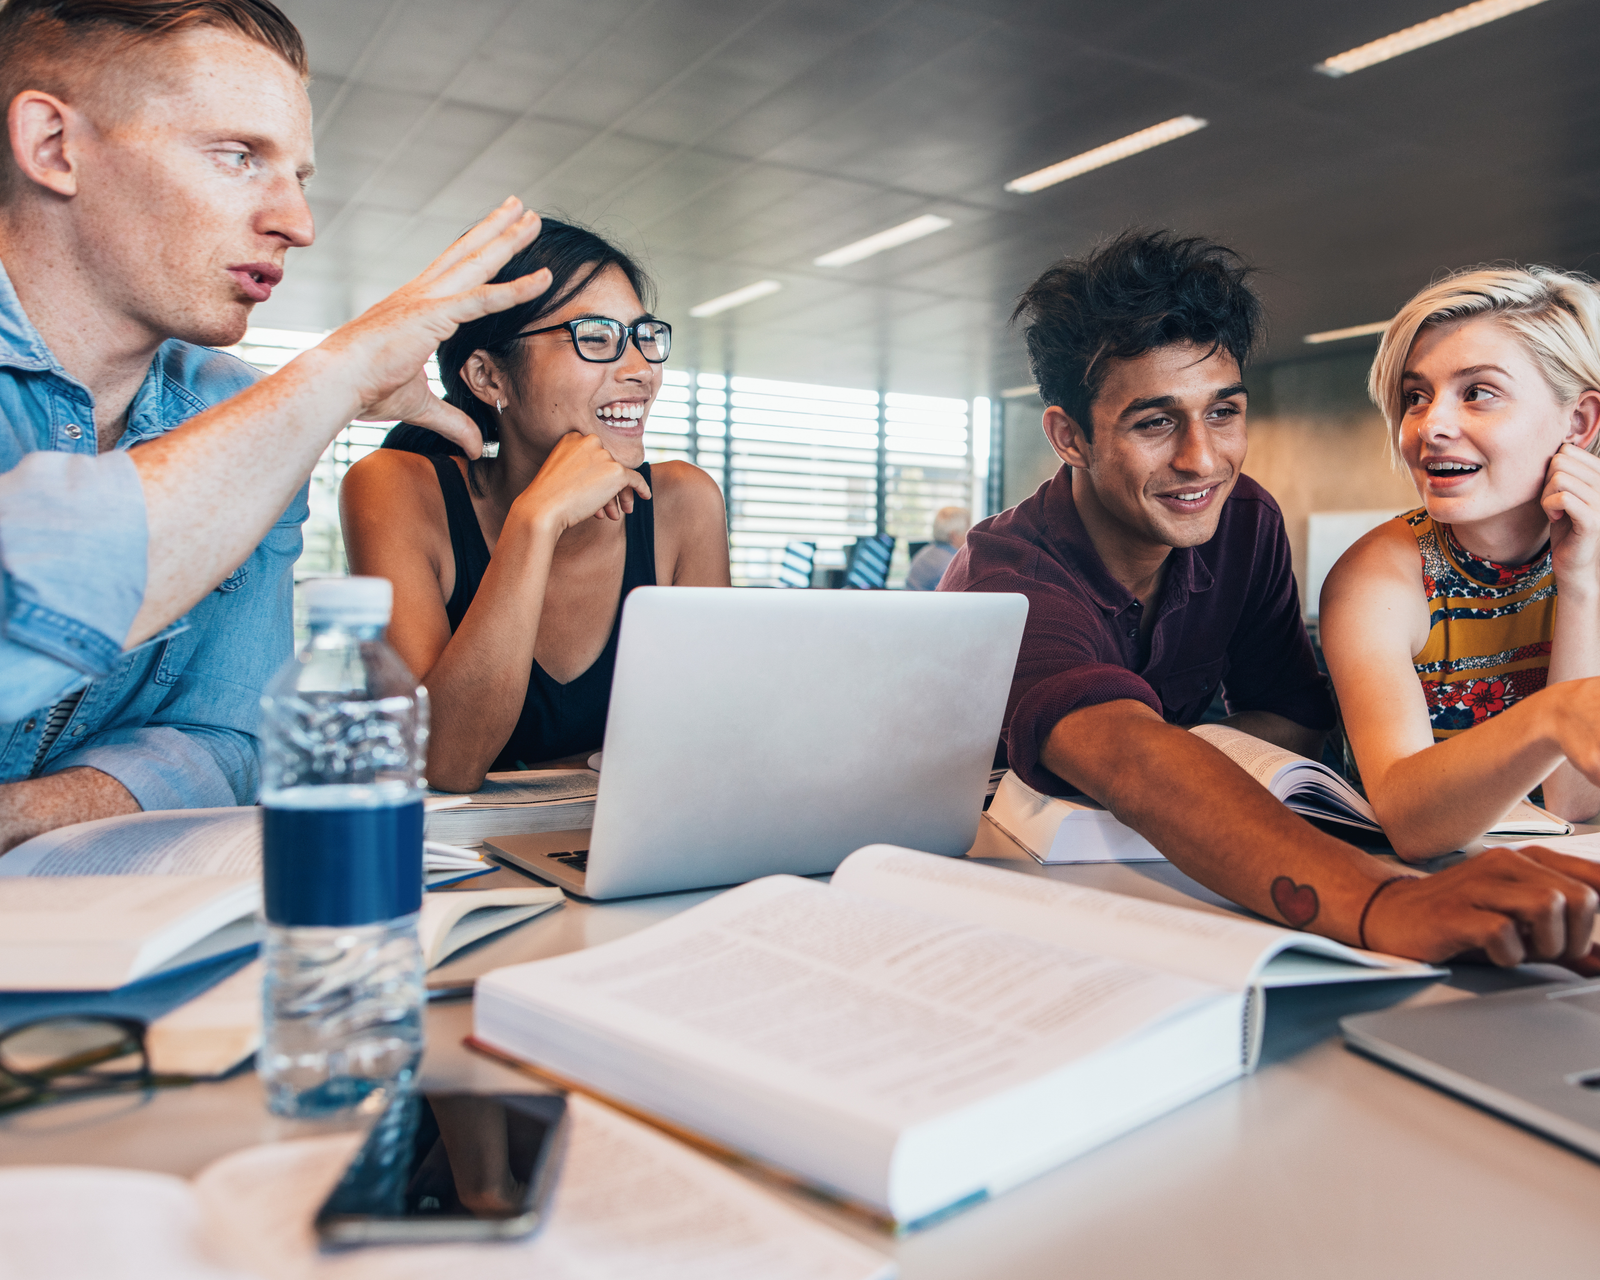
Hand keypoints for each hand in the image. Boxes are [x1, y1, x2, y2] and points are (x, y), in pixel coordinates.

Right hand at [318, 198, 552, 455]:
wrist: (334, 382)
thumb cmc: (363, 389)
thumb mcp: (420, 405)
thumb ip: (452, 421)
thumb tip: (475, 446)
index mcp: (416, 307)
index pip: (455, 272)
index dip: (478, 252)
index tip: (497, 234)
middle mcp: (422, 293)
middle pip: (468, 253)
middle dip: (497, 229)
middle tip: (523, 208)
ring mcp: (427, 299)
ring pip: (478, 262)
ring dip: (508, 238)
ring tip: (533, 216)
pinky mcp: (432, 315)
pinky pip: (483, 298)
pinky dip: (515, 288)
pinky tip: (543, 278)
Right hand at [514, 432, 651, 534]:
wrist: (543, 508)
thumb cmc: (546, 496)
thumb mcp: (560, 472)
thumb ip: (579, 467)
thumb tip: (602, 477)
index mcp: (573, 437)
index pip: (595, 454)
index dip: (597, 475)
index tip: (593, 492)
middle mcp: (590, 441)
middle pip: (608, 464)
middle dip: (608, 487)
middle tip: (611, 508)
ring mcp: (604, 455)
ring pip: (619, 475)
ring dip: (617, 496)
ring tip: (614, 514)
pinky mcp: (616, 471)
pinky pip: (635, 479)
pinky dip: (642, 488)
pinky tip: (645, 496)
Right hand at [1363, 845, 1599, 972]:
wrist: (1389, 913)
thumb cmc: (1457, 917)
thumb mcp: (1518, 925)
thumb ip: (1562, 940)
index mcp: (1527, 862)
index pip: (1595, 876)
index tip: (1593, 943)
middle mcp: (1505, 864)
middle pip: (1580, 896)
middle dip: (1575, 938)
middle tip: (1550, 953)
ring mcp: (1478, 885)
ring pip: (1548, 906)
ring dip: (1547, 945)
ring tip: (1523, 952)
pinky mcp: (1454, 912)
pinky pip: (1503, 932)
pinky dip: (1508, 955)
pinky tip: (1493, 954)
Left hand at [1543, 442, 1599, 590]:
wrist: (1573, 561)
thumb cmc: (1565, 525)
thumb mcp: (1563, 492)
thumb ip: (1562, 471)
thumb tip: (1552, 446)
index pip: (1567, 450)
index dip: (1551, 469)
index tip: (1554, 489)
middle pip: (1560, 461)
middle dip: (1546, 482)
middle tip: (1552, 502)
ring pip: (1559, 479)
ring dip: (1546, 496)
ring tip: (1554, 511)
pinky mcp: (1593, 519)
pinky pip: (1562, 498)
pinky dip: (1549, 507)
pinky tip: (1555, 518)